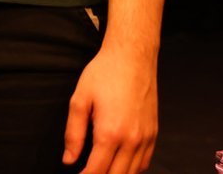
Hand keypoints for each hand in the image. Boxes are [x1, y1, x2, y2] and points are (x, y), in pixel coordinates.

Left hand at [63, 43, 157, 173]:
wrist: (132, 59)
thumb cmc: (104, 75)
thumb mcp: (79, 100)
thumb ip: (73, 133)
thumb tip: (69, 160)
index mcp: (110, 133)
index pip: (97, 170)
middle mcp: (132, 140)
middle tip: (86, 173)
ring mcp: (146, 139)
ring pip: (133, 173)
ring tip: (100, 170)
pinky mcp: (153, 134)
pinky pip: (144, 162)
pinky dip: (132, 170)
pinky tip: (119, 166)